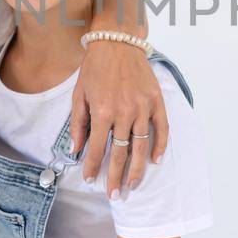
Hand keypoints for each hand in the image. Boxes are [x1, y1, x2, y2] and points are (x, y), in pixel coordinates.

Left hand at [70, 41, 168, 200]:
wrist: (117, 41)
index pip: (97, 149)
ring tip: (133, 186)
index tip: (91, 182)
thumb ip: (79, 124)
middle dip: (115, 177)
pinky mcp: (156, 100)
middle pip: (120, 154)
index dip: (93, 168)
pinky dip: (161, 146)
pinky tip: (156, 161)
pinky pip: (161, 128)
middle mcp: (123, 112)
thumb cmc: (95, 67)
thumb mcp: (79, 94)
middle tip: (114, 195)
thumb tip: (76, 150)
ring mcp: (142, 107)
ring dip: (137, 170)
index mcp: (102, 111)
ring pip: (141, 146)